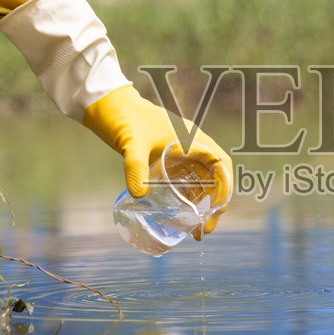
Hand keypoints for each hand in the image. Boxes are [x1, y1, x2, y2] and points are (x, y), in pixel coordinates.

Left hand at [81, 86, 232, 238]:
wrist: (108, 105)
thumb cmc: (126, 118)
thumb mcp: (133, 144)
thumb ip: (136, 167)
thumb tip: (138, 196)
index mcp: (194, 139)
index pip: (221, 165)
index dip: (225, 189)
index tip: (217, 211)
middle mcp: (191, 146)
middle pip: (213, 178)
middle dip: (213, 204)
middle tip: (204, 229)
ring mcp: (179, 154)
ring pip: (200, 182)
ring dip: (200, 204)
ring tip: (194, 229)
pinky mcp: (165, 160)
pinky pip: (183, 181)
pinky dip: (185, 198)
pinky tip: (178, 214)